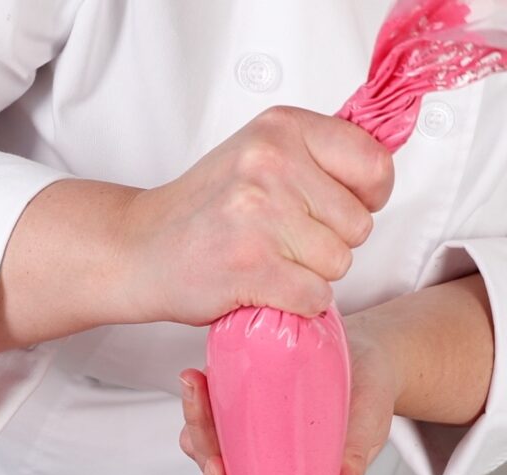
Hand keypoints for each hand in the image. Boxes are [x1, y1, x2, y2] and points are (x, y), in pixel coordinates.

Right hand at [0, 105, 391, 351]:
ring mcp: (260, 215)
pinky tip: (263, 289)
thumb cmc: (199, 212)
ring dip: (310, 276)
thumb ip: (313, 159)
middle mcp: (272, 163)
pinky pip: (314, 297)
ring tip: (266, 263)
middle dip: (329, 244)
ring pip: (338, 265)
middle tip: (281, 243)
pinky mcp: (251, 266)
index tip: (336, 210)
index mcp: (281, 129)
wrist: (137, 249)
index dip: (366, 199)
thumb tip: (378, 177)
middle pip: (358, 225)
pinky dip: (295, 305)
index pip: (375, 165)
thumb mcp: (256, 156)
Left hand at [178, 315, 402, 474]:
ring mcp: (240, 437)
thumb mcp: (364, 435)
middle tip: (205, 418)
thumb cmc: (365, 406)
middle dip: (203, 448)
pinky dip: (202, 392)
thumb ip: (354, 469)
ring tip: (199, 385)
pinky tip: (204, 373)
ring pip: (202, 441)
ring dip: (195, 417)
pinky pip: (208, 406)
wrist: (368, 358)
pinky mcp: (236, 402)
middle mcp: (253, 469)